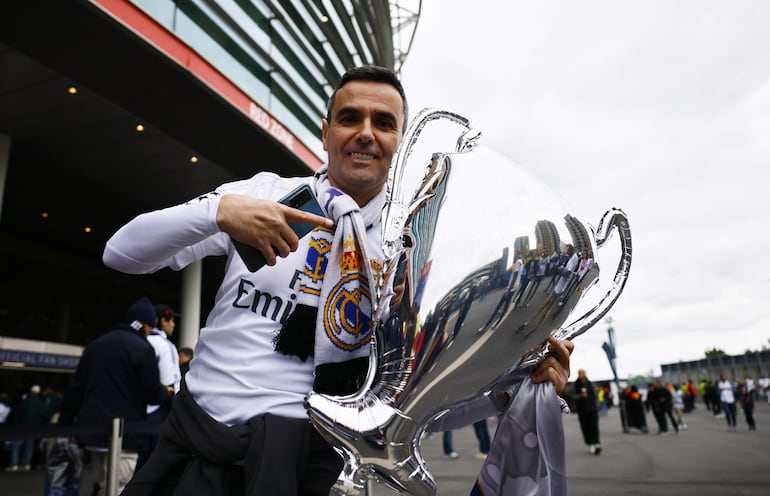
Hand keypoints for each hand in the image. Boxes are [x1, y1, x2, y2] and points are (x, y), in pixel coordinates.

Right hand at [216, 194, 332, 265]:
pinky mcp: (260, 242)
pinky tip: (270, 260)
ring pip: (285, 250)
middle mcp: (278, 222)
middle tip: (288, 248)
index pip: (304, 216)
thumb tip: (284, 232)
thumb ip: (277, 215)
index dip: (318, 221)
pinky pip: (272, 257)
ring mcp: (270, 232)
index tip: (330, 223)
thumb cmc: (246, 207)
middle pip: (294, 241)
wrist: (228, 210)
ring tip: (278, 254)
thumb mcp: (266, 206)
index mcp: (281, 210)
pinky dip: (272, 261)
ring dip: (283, 255)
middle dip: (292, 247)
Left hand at [530, 336, 573, 393]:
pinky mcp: (560, 385)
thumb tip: (541, 338)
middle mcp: (565, 368)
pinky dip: (540, 375)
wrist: (530, 395)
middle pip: (565, 351)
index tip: (550, 338)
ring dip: (539, 366)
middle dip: (555, 345)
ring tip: (535, 374)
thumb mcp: (537, 361)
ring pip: (552, 361)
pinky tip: (536, 379)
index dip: (561, 341)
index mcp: (561, 361)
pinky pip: (550, 372)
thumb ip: (540, 350)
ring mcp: (563, 377)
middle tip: (547, 344)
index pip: (569, 347)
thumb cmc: (534, 377)